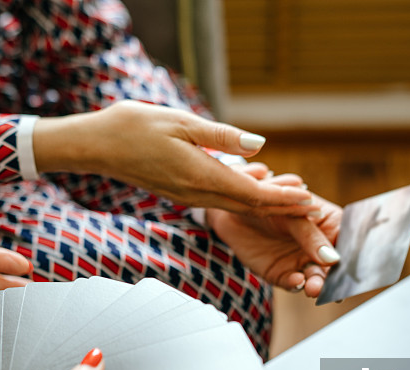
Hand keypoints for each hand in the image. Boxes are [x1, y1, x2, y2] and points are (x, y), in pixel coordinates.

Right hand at [33, 100, 317, 216]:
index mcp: (200, 177)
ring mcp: (188, 196)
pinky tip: (255, 188)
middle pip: (248, 206)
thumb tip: (260, 146)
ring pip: (235, 205)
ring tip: (292, 199)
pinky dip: (243, 197)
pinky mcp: (181, 192)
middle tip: (311, 207)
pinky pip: (220, 200)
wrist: (98, 145)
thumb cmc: (134, 127)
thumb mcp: (181, 122)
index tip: (309, 199)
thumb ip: (222, 137)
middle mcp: (196, 193)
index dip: (283, 198)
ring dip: (264, 204)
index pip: (252, 193)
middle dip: (281, 208)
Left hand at [207, 175, 342, 296]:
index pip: (349, 243)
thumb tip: (333, 259)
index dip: (355, 258)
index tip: (355, 269)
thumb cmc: (268, 202)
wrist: (233, 208)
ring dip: (317, 284)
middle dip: (334, 278)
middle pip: (334, 267)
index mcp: (330, 225)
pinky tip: (297, 282)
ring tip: (313, 287)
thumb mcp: (292, 212)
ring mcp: (300, 261)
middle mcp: (318, 247)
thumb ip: (311, 236)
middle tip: (331, 286)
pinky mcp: (281, 273)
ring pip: (315, 278)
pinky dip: (296, 284)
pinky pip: (293, 283)